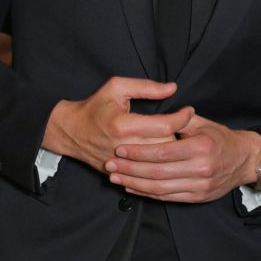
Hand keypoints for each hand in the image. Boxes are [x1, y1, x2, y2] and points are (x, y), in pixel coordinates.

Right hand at [45, 76, 192, 173]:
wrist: (71, 132)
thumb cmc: (95, 107)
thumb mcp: (116, 87)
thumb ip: (146, 87)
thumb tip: (172, 88)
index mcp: (123, 125)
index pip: (165, 125)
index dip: (182, 118)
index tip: (189, 111)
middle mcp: (124, 147)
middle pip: (166, 146)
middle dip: (180, 136)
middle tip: (185, 126)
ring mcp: (122, 164)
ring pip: (160, 162)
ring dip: (171, 152)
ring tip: (177, 139)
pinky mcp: (121, 173)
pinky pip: (148, 173)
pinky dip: (158, 164)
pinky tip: (162, 154)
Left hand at [107, 116, 260, 203]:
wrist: (245, 160)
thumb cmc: (220, 138)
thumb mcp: (202, 123)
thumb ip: (178, 120)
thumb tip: (155, 113)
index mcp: (201, 146)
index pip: (163, 152)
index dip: (138, 152)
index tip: (119, 149)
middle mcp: (201, 168)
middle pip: (158, 172)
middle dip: (130, 169)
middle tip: (110, 165)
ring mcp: (200, 186)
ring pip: (160, 187)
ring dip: (134, 184)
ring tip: (115, 178)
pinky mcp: (197, 197)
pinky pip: (168, 197)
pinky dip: (147, 193)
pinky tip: (131, 187)